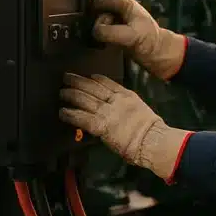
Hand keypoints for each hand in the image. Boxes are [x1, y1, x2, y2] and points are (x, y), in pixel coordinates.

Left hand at [59, 73, 190, 181]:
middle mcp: (116, 101)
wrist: (153, 140)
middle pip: (93, 88)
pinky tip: (62, 112)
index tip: (89, 76)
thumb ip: (127, 107)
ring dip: (71, 94)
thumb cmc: (152, 131)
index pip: (109, 83)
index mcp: (127, 96)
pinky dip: (71, 114)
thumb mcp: (140, 110)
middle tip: (67, 77)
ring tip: (62, 91)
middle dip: (79, 82)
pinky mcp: (100, 125)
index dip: (96, 78)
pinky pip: (82, 118)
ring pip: (85, 99)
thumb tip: (118, 110)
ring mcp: (107, 112)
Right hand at [92, 0, 186, 80]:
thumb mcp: (129, 35)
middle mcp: (123, 11)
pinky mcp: (120, 33)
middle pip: (101, 12)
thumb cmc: (151, 42)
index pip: (104, 1)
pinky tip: (107, 44)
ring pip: (103, 23)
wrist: (160, 55)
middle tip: (103, 34)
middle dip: (99, 23)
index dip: (96, 9)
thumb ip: (110, 32)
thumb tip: (95, 31)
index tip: (89, 19)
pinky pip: (106, 33)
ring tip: (107, 40)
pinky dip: (104, 38)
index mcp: (127, 4)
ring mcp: (122, 22)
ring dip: (102, 32)